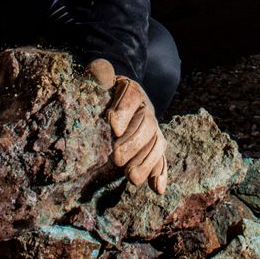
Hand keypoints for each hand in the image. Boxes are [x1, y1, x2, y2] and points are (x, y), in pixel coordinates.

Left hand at [88, 59, 167, 194]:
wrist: (122, 93)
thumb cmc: (106, 87)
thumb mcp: (101, 75)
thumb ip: (100, 72)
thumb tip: (98, 69)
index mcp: (132, 90)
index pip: (130, 97)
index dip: (123, 111)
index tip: (112, 125)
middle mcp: (147, 110)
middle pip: (145, 125)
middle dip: (132, 143)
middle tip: (116, 157)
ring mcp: (153, 128)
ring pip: (156, 144)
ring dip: (145, 162)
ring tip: (131, 177)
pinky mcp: (154, 145)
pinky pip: (161, 159)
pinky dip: (160, 174)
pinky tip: (157, 189)